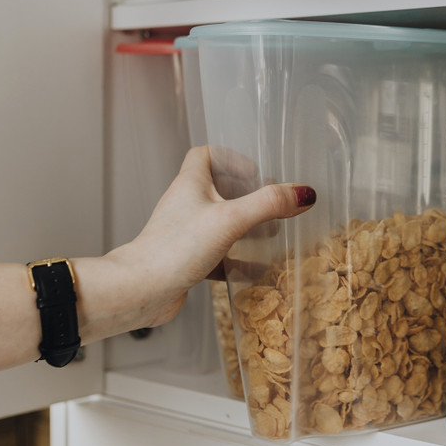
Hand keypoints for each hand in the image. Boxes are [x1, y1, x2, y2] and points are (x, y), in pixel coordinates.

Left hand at [86, 146, 314, 336]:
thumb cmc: (176, 248)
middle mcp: (185, 205)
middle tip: (272, 206)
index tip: (255, 172)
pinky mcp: (185, 261)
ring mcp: (184, 234)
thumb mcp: (230, 219)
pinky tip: (255, 270)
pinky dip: (236, 260)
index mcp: (190, 184)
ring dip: (245, 228)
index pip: (206, 155)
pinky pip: (216, 255)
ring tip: (270, 236)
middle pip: (217, 189)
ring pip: (219, 223)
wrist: (141, 290)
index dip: (231, 158)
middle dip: (247, 196)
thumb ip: (268, 204)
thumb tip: (304, 193)